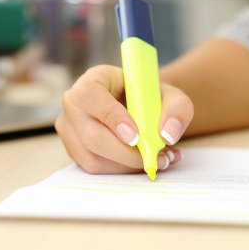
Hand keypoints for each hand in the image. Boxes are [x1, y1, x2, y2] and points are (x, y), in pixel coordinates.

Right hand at [55, 65, 193, 173]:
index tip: (136, 136)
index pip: (89, 95)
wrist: (140, 108)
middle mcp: (74, 103)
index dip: (111, 116)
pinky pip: (94, 167)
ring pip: (92, 157)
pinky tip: (143, 162)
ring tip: (158, 160)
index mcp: (94, 79)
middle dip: (127, 153)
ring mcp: (70, 128)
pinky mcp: (74, 149)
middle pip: (91, 135)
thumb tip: (168, 134)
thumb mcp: (172, 96)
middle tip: (157, 157)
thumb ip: (178, 109)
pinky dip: (122, 170)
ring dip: (127, 165)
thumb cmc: (151, 99)